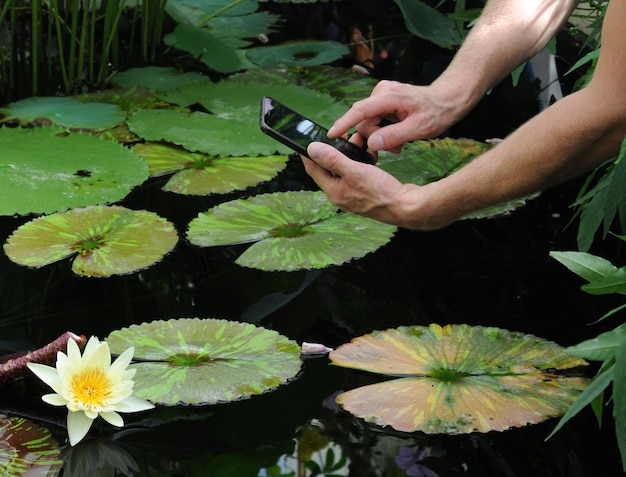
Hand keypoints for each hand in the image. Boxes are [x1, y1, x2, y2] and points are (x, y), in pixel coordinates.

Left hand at [301, 140, 419, 227]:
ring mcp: (354, 194)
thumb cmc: (382, 193)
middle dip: (335, 150)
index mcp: (334, 191)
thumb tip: (312, 149)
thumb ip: (332, 160)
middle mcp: (341, 194)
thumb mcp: (355, 171)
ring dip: (350, 153)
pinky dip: (361, 161)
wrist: (406, 206)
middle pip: (330, 168)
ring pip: (346, 168)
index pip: (313, 170)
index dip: (308, 154)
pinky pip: (358, 172)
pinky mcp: (366, 191)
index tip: (305, 141)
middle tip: (341, 136)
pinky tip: (369, 153)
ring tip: (358, 141)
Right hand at [327, 80, 457, 152]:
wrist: (448, 99)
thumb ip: (394, 135)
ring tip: (398, 143)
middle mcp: (381, 92)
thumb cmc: (437, 112)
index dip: (344, 123)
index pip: (360, 111)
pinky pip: (374, 119)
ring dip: (380, 136)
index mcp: (389, 97)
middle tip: (394, 149)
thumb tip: (372, 143)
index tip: (331, 135)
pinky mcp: (383, 100)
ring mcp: (382, 95)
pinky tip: (396, 135)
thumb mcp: (419, 128)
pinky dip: (382, 130)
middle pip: (364, 120)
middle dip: (375, 137)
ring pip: (368, 121)